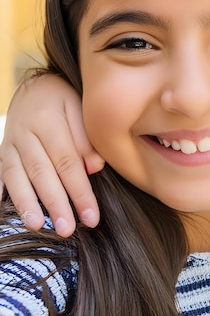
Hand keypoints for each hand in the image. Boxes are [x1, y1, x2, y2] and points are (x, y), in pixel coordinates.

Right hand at [0, 74, 103, 235]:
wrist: (36, 86)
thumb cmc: (66, 100)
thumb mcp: (81, 108)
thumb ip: (88, 138)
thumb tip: (94, 168)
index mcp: (49, 121)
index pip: (68, 163)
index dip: (80, 192)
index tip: (91, 217)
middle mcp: (26, 133)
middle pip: (43, 173)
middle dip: (56, 204)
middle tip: (68, 229)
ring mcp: (11, 143)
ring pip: (18, 177)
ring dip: (28, 204)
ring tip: (38, 226)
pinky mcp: (2, 151)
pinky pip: (2, 175)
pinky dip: (5, 194)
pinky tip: (10, 213)